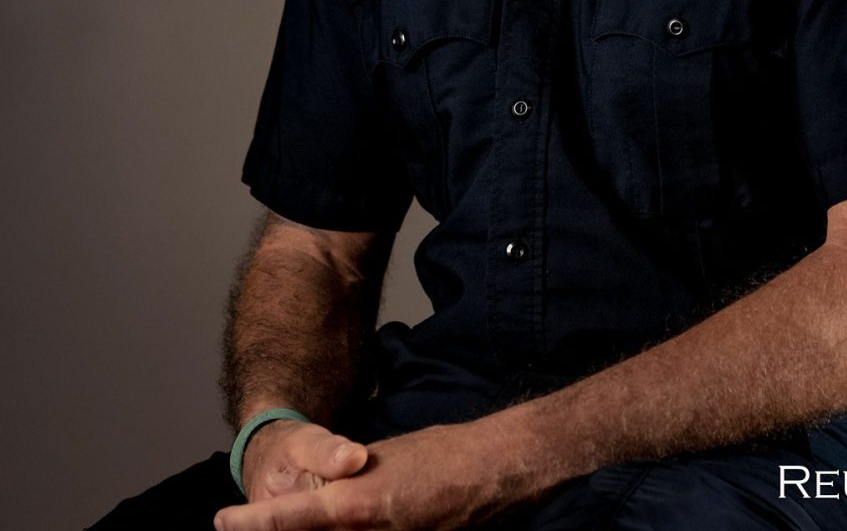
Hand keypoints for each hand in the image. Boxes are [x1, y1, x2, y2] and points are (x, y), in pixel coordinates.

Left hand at [216, 413, 542, 530]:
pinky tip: (359, 525)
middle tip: (247, 526)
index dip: (254, 525)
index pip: (291, 518)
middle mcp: (366, 529)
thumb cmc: (442, 453)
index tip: (222, 523)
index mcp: (355, 500)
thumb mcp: (385, 459)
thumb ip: (350, 482)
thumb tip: (324, 492)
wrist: (494, 469)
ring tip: (287, 524)